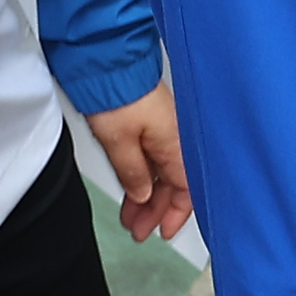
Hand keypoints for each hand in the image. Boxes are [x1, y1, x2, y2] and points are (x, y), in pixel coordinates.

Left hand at [85, 78, 195, 240]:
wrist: (109, 63)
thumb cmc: (119, 94)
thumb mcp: (120, 144)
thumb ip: (134, 175)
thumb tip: (143, 196)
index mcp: (176, 145)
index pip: (186, 191)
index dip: (175, 215)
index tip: (163, 232)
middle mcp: (176, 139)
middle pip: (174, 185)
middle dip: (156, 211)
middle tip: (139, 230)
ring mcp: (165, 131)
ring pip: (163, 174)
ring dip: (147, 197)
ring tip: (130, 216)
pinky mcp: (153, 123)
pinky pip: (155, 159)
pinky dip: (144, 178)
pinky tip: (131, 190)